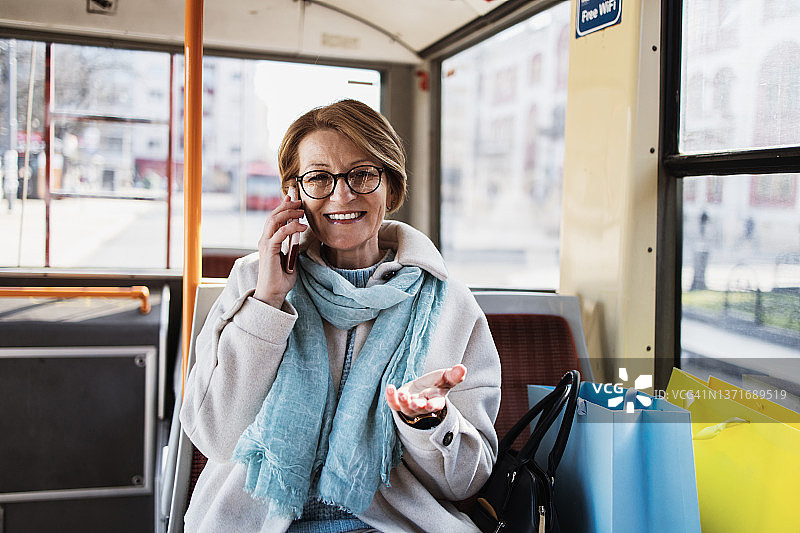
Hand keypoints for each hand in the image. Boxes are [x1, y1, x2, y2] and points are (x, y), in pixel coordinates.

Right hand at [253, 192, 306, 307]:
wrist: (273, 293)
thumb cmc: (281, 279)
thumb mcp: (290, 258)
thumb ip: (292, 246)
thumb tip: (299, 236)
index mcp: (269, 241)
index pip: (274, 219)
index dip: (283, 206)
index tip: (293, 198)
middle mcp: (265, 240)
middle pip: (273, 215)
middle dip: (286, 206)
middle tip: (299, 202)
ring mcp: (265, 244)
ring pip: (274, 220)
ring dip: (289, 213)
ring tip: (301, 211)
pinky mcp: (269, 250)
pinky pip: (280, 233)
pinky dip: (292, 227)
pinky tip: (302, 227)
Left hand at [385, 364, 466, 418]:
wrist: (421, 392)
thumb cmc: (435, 385)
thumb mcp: (445, 379)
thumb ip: (454, 375)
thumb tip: (462, 368)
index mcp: (436, 400)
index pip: (436, 404)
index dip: (434, 405)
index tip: (431, 404)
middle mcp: (422, 406)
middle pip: (420, 408)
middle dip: (417, 405)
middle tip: (414, 402)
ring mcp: (410, 407)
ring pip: (406, 408)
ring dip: (404, 402)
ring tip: (402, 394)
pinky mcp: (398, 404)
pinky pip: (393, 404)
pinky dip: (391, 397)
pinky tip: (390, 388)